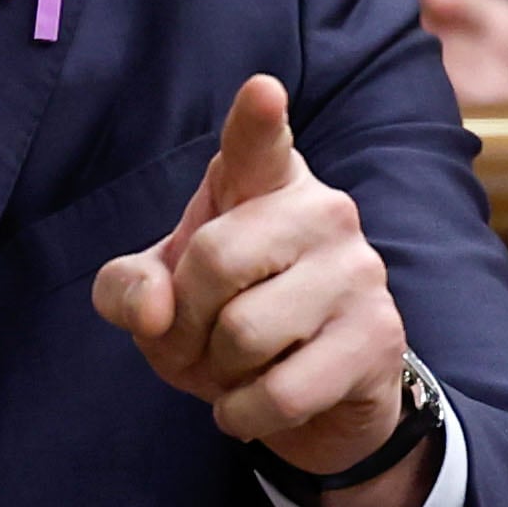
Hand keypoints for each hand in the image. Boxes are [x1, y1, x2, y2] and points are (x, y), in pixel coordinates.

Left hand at [92, 77, 432, 506]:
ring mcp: (358, 271)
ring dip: (217, 373)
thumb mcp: (161, 299)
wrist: (314, 398)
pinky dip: (243, 414)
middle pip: (213, 261)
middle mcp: (322, 210)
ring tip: (235, 368)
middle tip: (195, 342)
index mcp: (265, 181)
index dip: (256, 119)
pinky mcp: (378, 337)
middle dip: (182, 323)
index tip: (261, 92)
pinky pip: (281, 391)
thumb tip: (154, 308)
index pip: (258, 143)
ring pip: (244, 332)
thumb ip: (128, 291)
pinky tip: (252, 405)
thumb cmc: (228, 319)